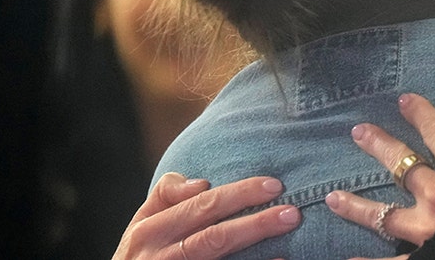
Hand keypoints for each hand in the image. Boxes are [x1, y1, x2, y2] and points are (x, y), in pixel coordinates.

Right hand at [113, 172, 300, 259]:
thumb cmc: (142, 254)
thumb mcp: (142, 224)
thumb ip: (166, 197)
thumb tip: (202, 182)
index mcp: (149, 231)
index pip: (201, 206)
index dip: (239, 194)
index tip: (273, 185)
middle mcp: (160, 256)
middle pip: (215, 237)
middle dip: (256, 222)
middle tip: (292, 211)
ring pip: (218, 257)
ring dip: (256, 245)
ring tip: (286, 232)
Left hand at [325, 93, 434, 249]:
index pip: (434, 129)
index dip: (418, 112)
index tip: (404, 101)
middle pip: (399, 163)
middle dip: (378, 144)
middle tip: (358, 133)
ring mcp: (426, 230)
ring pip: (381, 215)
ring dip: (355, 206)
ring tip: (333, 197)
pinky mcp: (426, 257)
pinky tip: (348, 258)